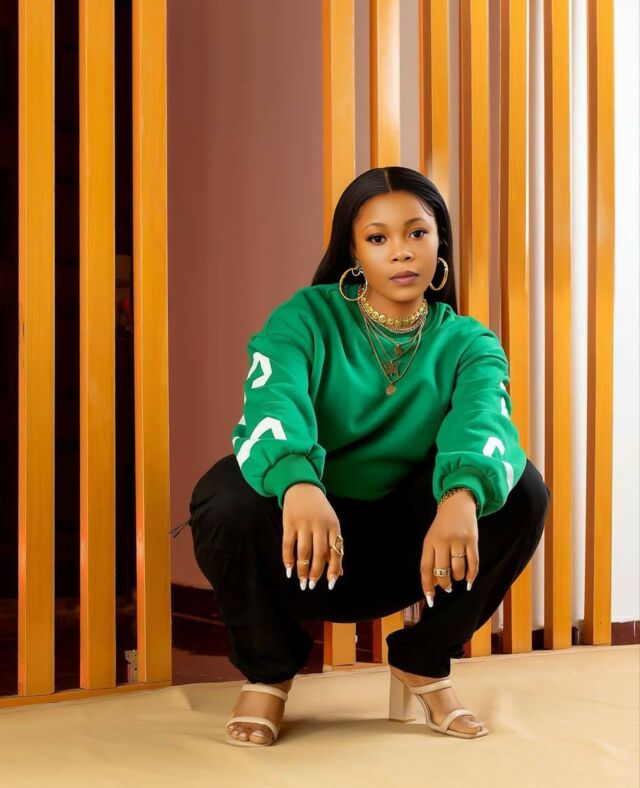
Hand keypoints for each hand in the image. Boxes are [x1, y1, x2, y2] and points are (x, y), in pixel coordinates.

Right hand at [282, 483, 343, 589]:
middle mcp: (319, 525)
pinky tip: (289, 569)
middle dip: (316, 572)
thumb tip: (339, 573)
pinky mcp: (289, 522)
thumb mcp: (331, 524)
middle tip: (311, 585)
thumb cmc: (320, 510)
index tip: (330, 584)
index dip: (333, 569)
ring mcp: (303, 523)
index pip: (336, 551)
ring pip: (303, 552)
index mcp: (333, 525)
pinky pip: (287, 544)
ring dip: (302, 569)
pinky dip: (287, 558)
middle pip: (319, 554)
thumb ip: (334, 548)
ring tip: (301, 580)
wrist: (302, 487)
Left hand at [421, 489, 478, 605]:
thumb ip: (431, 559)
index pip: (426, 568)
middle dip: (445, 584)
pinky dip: (471, 576)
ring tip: (457, 577)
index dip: (427, 585)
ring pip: (458, 570)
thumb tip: (433, 584)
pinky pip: (473, 564)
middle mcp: (443, 541)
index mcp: (429, 541)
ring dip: (457, 578)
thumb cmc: (442, 526)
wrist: (458, 504)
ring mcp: (459, 540)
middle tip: (447, 588)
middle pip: (442, 571)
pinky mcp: (473, 541)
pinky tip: (469, 581)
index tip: (429, 598)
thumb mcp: (432, 539)